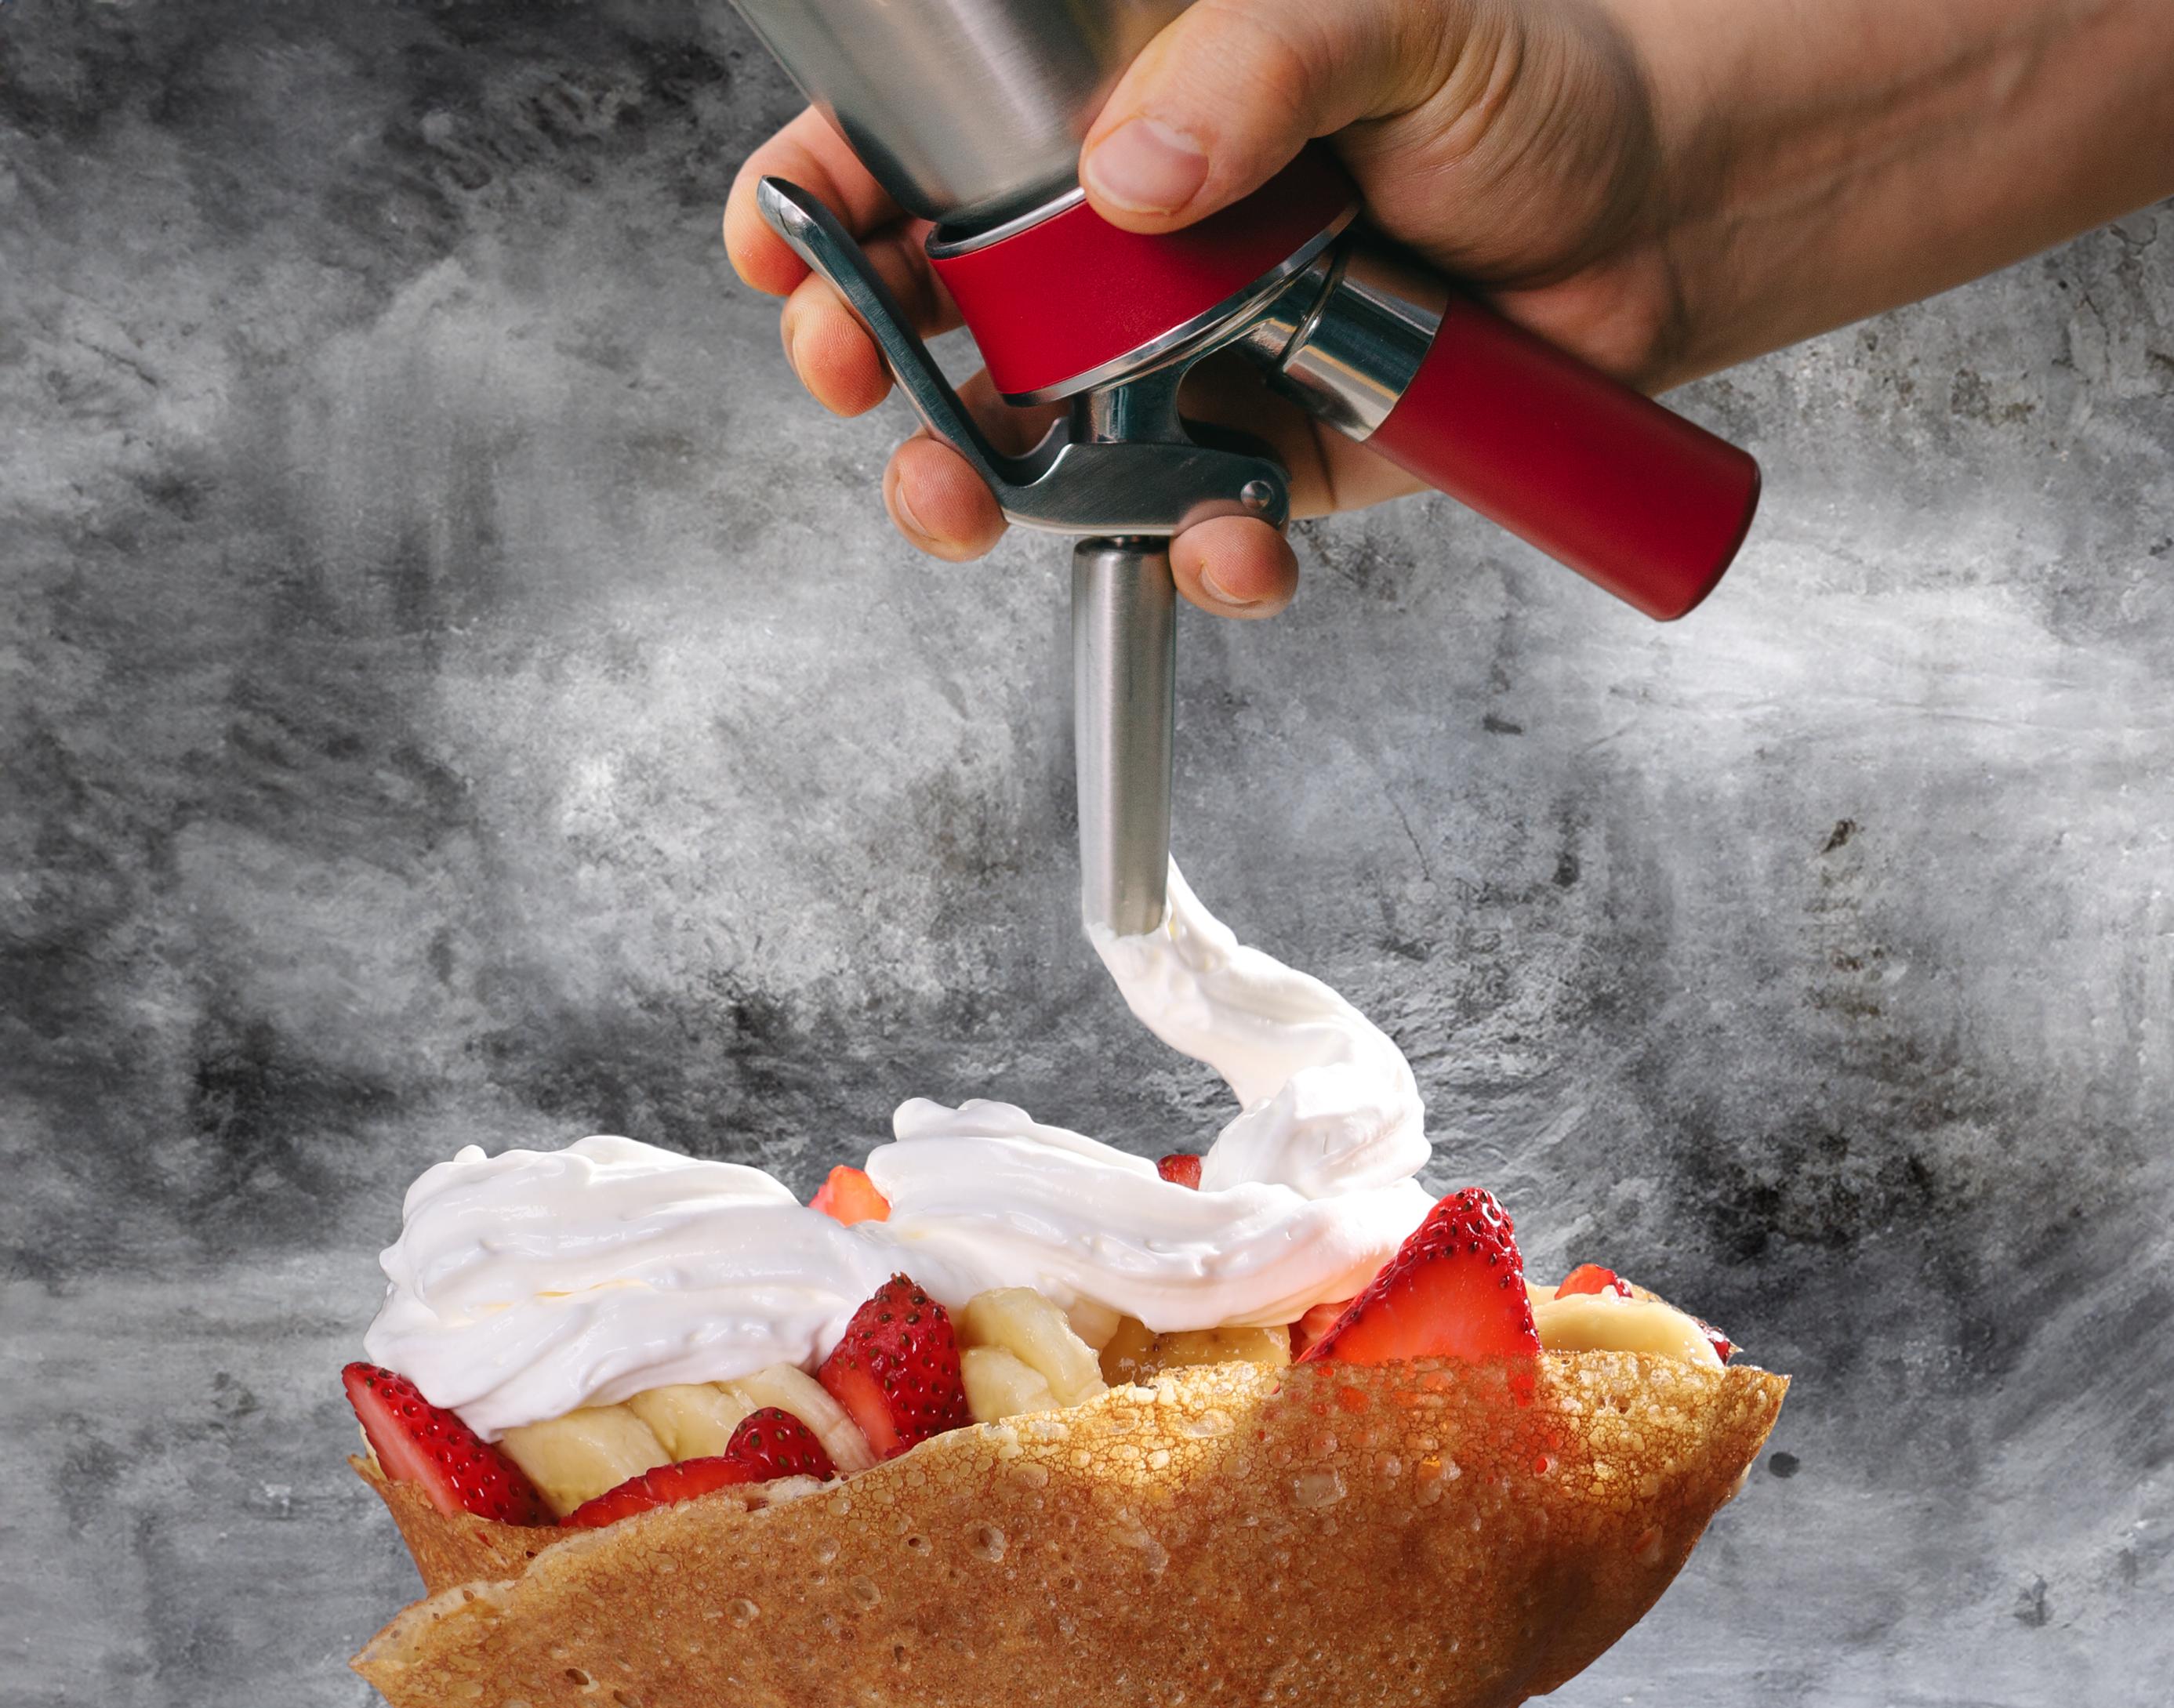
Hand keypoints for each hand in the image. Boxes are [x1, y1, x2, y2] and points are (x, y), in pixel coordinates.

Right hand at [721, 0, 1669, 622]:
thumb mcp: (1389, 20)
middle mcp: (1125, 252)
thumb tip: (1130, 172)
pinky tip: (1235, 545)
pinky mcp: (1267, 473)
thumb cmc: (1527, 82)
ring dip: (984, 495)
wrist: (1663, 216)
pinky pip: (1196, 542)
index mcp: (1117, 112)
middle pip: (940, 318)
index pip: (925, 149)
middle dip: (872, 361)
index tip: (781, 237)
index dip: (827, 194)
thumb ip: (1258, 64)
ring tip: (972, 507)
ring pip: (1035, 454)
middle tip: (861, 376)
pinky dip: (1204, 563)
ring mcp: (1185, 369)